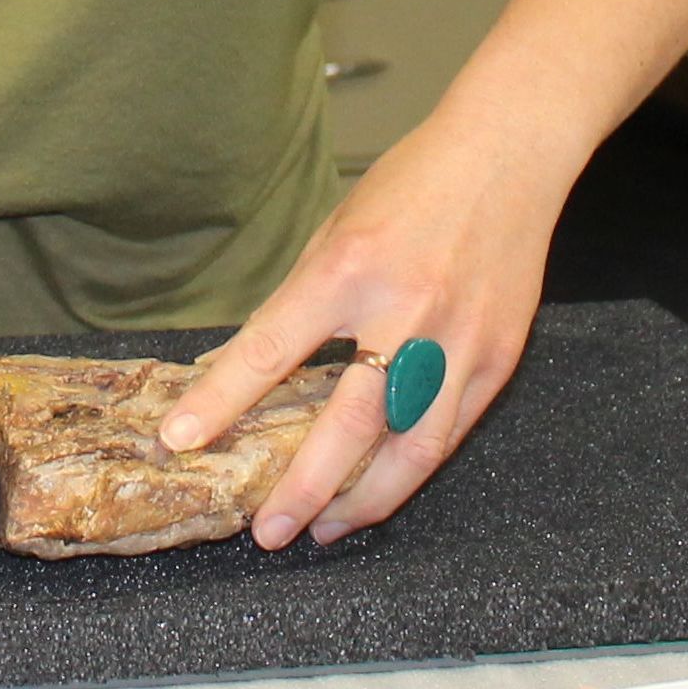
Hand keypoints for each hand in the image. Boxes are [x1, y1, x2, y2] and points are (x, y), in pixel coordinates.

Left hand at [155, 111, 568, 547]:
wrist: (506, 156)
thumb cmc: (411, 184)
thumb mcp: (336, 228)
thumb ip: (303, 301)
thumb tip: (255, 364)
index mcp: (349, 267)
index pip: (269, 348)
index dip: (220, 401)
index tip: (181, 439)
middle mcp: (406, 310)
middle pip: (348, 424)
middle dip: (303, 488)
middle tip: (267, 533)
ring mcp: (460, 340)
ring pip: (411, 451)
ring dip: (365, 501)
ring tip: (326, 528)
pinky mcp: (499, 357)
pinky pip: (451, 431)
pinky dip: (413, 467)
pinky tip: (384, 486)